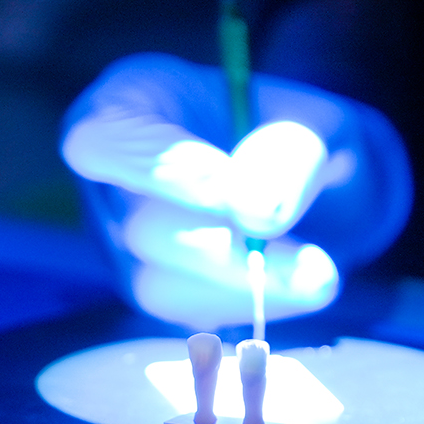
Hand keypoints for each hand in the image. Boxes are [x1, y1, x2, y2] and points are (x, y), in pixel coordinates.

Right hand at [61, 53, 409, 328]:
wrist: (314, 185)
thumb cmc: (299, 135)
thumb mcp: (313, 123)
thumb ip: (289, 152)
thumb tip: (257, 212)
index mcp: (127, 106)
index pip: (101, 142)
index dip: (163, 170)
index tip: (233, 190)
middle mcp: (110, 183)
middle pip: (140, 227)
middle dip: (224, 246)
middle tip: (309, 260)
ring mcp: (125, 248)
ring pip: (159, 283)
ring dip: (245, 286)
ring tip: (321, 275)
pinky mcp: (159, 295)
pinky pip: (192, 316)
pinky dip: (251, 306)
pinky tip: (300, 284)